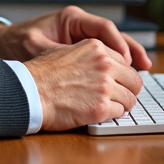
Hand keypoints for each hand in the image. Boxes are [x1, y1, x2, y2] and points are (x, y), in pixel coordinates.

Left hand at [0, 5, 151, 69]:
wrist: (0, 44)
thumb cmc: (16, 44)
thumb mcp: (39, 49)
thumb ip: (63, 55)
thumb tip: (88, 67)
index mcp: (71, 18)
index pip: (103, 28)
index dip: (119, 44)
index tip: (127, 61)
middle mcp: (78, 24)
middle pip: (113, 35)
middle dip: (130, 51)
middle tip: (145, 67)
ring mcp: (79, 35)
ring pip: (111, 44)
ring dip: (127, 57)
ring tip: (144, 70)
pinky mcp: (78, 47)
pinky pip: (101, 53)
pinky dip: (114, 62)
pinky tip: (125, 75)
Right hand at [24, 39, 143, 130]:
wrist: (29, 91)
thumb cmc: (41, 73)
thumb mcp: (65, 51)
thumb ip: (88, 55)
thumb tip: (102, 63)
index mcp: (96, 48)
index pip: (125, 62)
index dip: (122, 75)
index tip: (119, 82)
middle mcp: (104, 65)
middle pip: (134, 81)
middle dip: (127, 90)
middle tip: (119, 97)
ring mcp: (104, 86)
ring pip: (130, 99)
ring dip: (120, 104)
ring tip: (106, 106)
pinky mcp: (101, 107)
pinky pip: (119, 113)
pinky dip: (111, 115)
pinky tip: (97, 112)